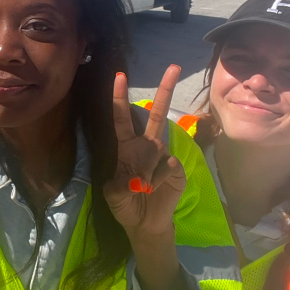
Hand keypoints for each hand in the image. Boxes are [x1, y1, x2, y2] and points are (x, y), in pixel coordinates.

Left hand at [104, 65, 186, 238]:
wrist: (145, 223)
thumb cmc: (126, 204)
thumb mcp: (113, 193)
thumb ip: (122, 182)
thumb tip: (140, 176)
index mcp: (127, 147)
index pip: (122, 119)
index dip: (120, 99)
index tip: (120, 76)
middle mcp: (146, 146)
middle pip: (155, 114)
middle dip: (164, 90)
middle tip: (174, 67)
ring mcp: (163, 155)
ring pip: (156, 149)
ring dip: (146, 171)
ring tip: (143, 188)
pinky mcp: (176, 167)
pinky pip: (166, 165)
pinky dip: (157, 180)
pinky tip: (155, 189)